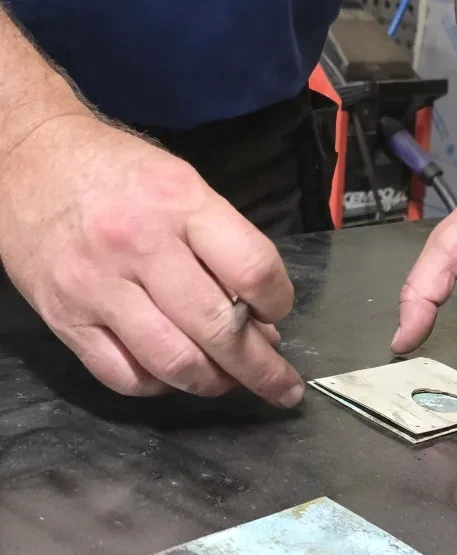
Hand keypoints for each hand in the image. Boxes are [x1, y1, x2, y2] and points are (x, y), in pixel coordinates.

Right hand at [0, 114, 303, 406]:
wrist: (25, 158)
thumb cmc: (117, 171)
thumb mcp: (183, 185)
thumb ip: (222, 246)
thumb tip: (259, 319)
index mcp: (180, 203)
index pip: (253, 269)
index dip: (278, 302)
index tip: (277, 312)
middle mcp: (140, 246)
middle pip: (218, 329)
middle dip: (262, 369)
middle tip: (282, 387)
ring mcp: (97, 287)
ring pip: (174, 363)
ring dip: (214, 383)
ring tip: (231, 381)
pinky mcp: (63, 318)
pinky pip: (123, 376)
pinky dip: (159, 386)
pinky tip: (175, 376)